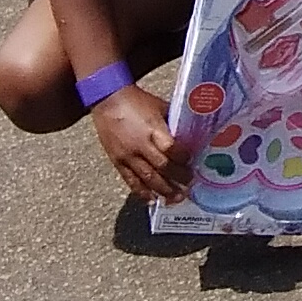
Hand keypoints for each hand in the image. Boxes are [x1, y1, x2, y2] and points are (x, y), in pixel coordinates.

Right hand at [91, 83, 189, 202]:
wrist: (108, 100)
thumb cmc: (137, 101)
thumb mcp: (159, 107)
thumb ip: (172, 122)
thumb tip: (190, 134)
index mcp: (152, 129)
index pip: (171, 149)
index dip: (183, 158)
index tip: (193, 163)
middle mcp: (140, 145)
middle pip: (161, 167)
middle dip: (177, 178)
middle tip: (190, 185)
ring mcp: (127, 156)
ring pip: (147, 178)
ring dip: (163, 190)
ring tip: (176, 198)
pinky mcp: (117, 161)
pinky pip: (130, 181)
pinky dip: (142, 192)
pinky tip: (152, 200)